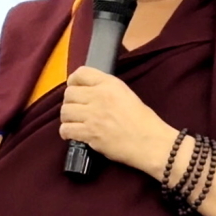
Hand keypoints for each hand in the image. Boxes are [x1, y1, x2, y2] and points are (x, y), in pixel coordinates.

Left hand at [59, 66, 174, 175]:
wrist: (150, 142)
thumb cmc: (143, 120)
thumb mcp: (125, 94)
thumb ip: (105, 89)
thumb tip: (86, 92)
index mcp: (110, 84)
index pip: (81, 73)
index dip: (74, 81)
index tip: (75, 88)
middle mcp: (99, 96)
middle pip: (69, 93)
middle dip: (70, 102)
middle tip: (76, 110)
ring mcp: (92, 115)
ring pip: (65, 111)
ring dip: (67, 118)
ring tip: (74, 122)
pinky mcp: (89, 133)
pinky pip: (66, 129)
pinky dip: (66, 132)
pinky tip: (72, 134)